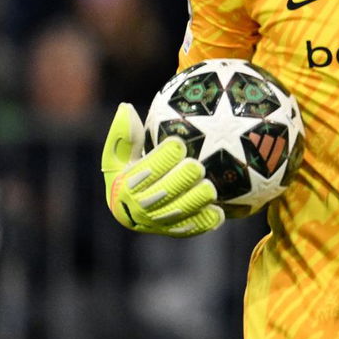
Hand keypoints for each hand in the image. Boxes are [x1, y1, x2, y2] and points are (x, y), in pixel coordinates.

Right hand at [102, 102, 222, 236]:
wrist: (131, 211)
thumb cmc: (129, 173)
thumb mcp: (119, 156)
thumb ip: (124, 135)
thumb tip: (125, 107)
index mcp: (126, 185)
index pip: (147, 170)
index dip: (163, 157)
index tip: (178, 143)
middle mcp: (141, 207)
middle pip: (166, 192)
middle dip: (183, 177)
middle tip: (196, 165)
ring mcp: (159, 222)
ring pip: (182, 210)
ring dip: (197, 198)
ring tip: (209, 185)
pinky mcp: (177, 231)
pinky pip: (195, 226)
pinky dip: (207, 220)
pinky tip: (219, 211)